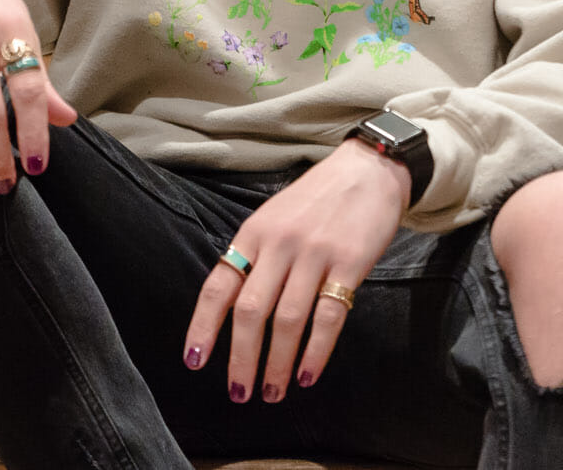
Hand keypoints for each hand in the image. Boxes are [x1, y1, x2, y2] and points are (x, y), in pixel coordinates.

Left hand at [183, 139, 409, 401]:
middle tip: (239, 393)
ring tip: (272, 392)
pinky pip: (329, 316)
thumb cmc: (317, 199)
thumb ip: (255, 257)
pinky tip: (308, 375)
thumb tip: (233, 311)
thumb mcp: (274, 217)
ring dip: (277, 364)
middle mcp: (279, 244)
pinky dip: (316, 352)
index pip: (219, 286)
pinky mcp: (350, 263)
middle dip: (241, 359)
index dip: (203, 327)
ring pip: (288, 320)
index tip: (194, 362)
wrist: (368, 169)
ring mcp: (315, 254)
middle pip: (251, 311)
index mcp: (254, 233)